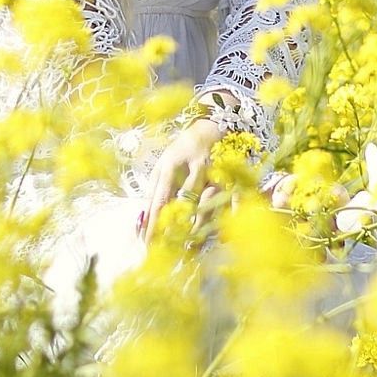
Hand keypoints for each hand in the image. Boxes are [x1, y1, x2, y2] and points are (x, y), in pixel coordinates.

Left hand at [139, 117, 224, 242]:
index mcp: (172, 165)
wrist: (214, 125)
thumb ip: (154, 190)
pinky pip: (233, 202)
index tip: (148, 244)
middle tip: (169, 251)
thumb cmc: (183, 150)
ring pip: (209, 207)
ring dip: (198, 230)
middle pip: (185, 205)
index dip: (154, 224)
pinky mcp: (234, 177)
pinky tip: (221, 237)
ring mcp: (216, 173)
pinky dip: (227, 219)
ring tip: (190, 250)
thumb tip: (142, 220)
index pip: (160, 200)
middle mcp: (195, 169)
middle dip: (176, 230)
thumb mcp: (163, 164)